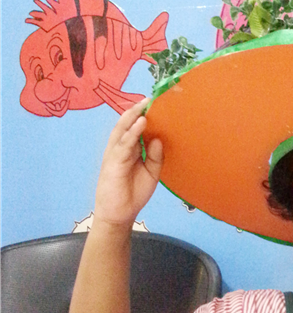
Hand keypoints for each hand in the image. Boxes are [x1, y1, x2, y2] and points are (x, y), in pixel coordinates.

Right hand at [94, 100, 163, 226]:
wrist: (119, 214)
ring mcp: (115, 154)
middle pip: (127, 125)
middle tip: (149, 98)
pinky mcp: (113, 163)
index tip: (156, 105)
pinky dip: (132, 133)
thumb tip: (158, 139)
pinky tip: (141, 123)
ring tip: (143, 105)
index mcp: (129, 149)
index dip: (143, 117)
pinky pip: (123, 145)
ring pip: (122, 131)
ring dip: (132, 117)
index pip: (135, 129)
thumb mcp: (151, 172)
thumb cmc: (134, 193)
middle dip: (136, 111)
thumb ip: (156, 156)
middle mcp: (120, 149)